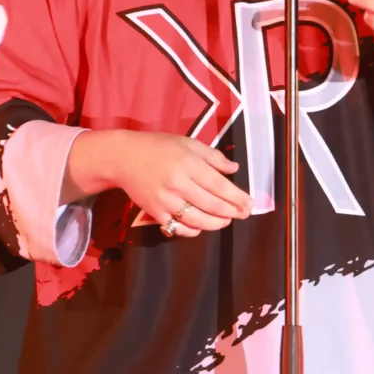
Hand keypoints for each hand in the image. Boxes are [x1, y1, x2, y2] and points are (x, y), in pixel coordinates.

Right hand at [63, 129, 252, 237]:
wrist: (123, 158)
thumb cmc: (159, 147)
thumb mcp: (188, 143)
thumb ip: (213, 157)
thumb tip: (234, 170)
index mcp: (189, 164)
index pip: (220, 186)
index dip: (238, 198)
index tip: (250, 204)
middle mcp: (178, 184)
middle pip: (212, 205)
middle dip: (232, 213)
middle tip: (243, 214)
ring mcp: (165, 201)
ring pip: (198, 220)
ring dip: (216, 224)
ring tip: (225, 221)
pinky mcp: (155, 212)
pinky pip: (178, 228)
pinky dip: (193, 231)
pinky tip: (201, 226)